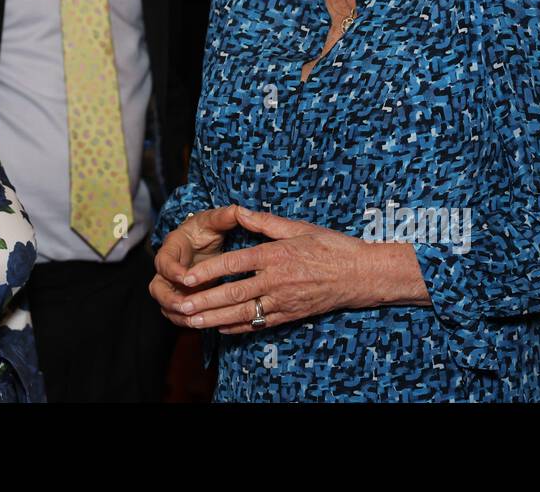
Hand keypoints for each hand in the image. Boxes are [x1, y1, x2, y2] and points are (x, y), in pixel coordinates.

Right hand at [149, 205, 241, 326]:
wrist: (204, 241)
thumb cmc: (206, 229)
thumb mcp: (214, 221)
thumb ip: (224, 217)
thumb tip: (238, 210)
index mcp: (172, 247)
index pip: (164, 260)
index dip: (172, 271)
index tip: (187, 278)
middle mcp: (167, 268)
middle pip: (157, 287)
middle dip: (169, 299)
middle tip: (185, 307)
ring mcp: (172, 285)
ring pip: (165, 304)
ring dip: (177, 314)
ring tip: (193, 321)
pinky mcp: (181, 296)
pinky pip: (177, 313)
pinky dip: (186, 321)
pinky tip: (201, 325)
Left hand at [164, 207, 427, 332]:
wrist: (360, 275)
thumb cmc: (330, 246)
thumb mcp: (297, 227)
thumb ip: (263, 222)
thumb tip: (238, 210)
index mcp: (275, 255)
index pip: (234, 264)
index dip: (208, 272)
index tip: (185, 277)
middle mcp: (276, 280)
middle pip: (233, 294)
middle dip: (203, 301)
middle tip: (179, 306)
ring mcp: (283, 301)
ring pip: (243, 314)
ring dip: (214, 319)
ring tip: (191, 322)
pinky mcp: (289, 315)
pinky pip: (259, 324)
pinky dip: (237, 328)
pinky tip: (219, 328)